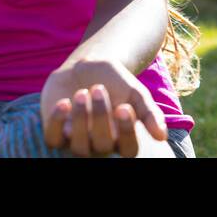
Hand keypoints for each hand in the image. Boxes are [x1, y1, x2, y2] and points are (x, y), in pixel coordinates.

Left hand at [40, 59, 169, 157]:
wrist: (86, 67)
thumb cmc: (114, 83)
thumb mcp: (135, 93)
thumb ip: (149, 112)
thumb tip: (162, 136)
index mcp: (122, 138)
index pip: (128, 149)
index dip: (126, 132)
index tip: (124, 107)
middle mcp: (100, 145)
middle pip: (102, 146)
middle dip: (100, 117)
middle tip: (98, 89)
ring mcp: (77, 141)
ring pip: (78, 146)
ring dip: (80, 119)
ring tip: (82, 92)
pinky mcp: (56, 132)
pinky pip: (54, 139)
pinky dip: (57, 123)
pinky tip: (63, 103)